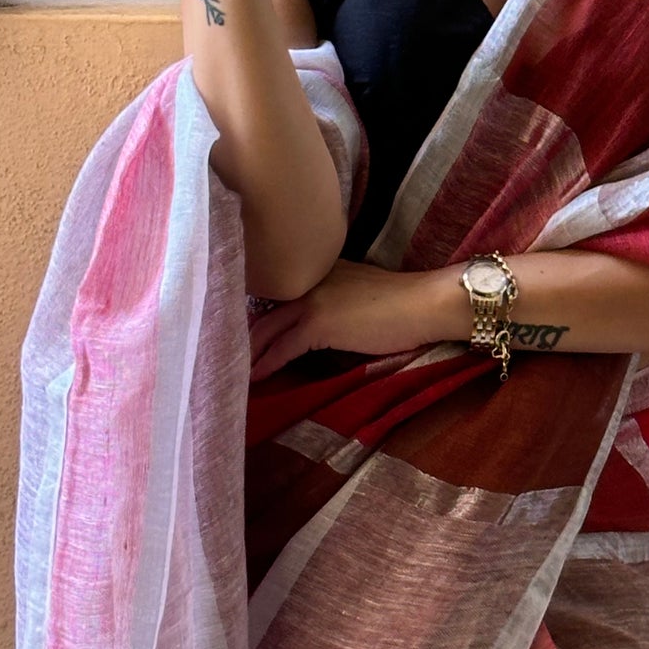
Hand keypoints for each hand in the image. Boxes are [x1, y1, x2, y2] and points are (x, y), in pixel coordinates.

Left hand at [248, 261, 450, 382]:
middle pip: (264, 310)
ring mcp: (311, 300)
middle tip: (225, 355)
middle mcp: (308, 280)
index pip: (277, 292)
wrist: (423, 304)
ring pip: (266, 330)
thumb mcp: (359, 292)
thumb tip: (320, 323)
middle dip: (244, 335)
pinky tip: (254, 378)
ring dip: (248, 353)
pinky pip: (282, 348)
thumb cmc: (402, 304)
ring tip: (232, 371)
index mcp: (318, 270)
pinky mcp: (318, 324)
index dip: (257, 313)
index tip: (242, 331)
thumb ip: (334, 299)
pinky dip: (266, 365)